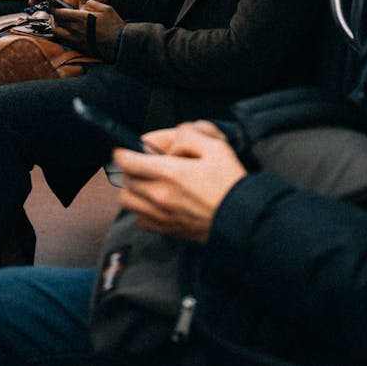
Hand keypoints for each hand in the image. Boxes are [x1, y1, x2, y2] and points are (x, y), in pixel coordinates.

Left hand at [49, 0, 124, 60]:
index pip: (59, 13)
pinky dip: (64, 36)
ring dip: (57, 27)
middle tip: (55, 13)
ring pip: (58, 34)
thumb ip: (91, 4)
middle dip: (53, 17)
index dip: (52, 8)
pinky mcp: (79, 48)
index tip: (51, 5)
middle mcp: (75, 30)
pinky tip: (70, 32)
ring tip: (61, 23)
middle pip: (55, 24)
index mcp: (80, 18)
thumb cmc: (113, 25)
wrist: (119, 44)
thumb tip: (83, 4)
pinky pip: (66, 41)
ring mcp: (76, 41)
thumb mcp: (105, 8)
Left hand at [113, 121, 246, 243]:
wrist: (244, 220)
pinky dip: (141, 211)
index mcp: (170, 172)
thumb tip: (168, 142)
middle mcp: (160, 196)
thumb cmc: (231, 183)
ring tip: (144, 182)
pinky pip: (141, 221)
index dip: (122, 151)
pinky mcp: (168, 230)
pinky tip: (154, 203)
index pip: (127, 161)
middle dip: (127, 169)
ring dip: (131, 190)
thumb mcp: (215, 146)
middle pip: (124, 181)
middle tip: (139, 163)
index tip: (125, 149)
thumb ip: (187, 135)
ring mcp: (162, 216)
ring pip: (128, 202)